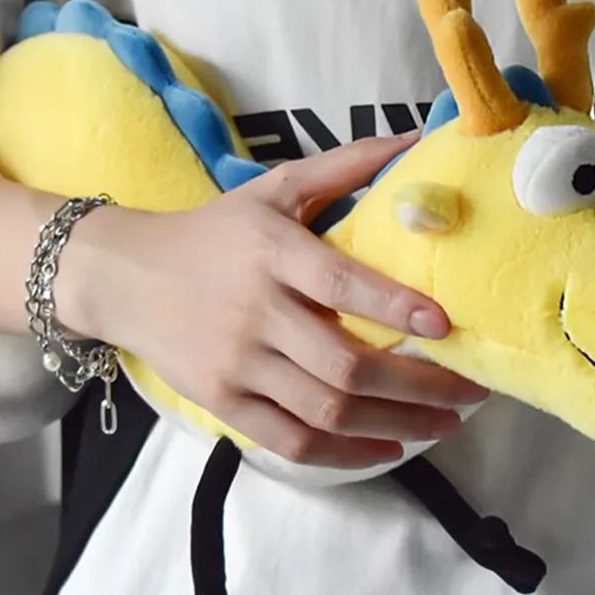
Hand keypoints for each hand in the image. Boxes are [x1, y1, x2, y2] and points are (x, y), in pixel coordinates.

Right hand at [55, 133, 487, 468]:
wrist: (125, 275)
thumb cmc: (213, 231)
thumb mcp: (272, 189)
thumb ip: (344, 167)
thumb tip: (416, 139)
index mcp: (271, 252)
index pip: (340, 283)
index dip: (395, 307)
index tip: (447, 325)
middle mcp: (254, 312)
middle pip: (345, 365)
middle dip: (418, 386)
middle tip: (469, 392)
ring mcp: (236, 364)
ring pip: (326, 410)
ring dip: (396, 424)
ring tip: (444, 423)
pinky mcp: (222, 401)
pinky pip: (291, 441)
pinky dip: (345, 454)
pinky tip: (386, 449)